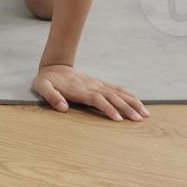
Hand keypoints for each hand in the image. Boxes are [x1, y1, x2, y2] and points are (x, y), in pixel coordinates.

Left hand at [33, 64, 147, 120]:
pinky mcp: (100, 84)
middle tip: (139, 119)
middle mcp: (92, 86)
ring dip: (132, 102)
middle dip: (126, 108)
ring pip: (118, 93)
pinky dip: (129, 95)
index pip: (97, 99)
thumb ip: (51, 96)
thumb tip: (63, 108)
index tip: (118, 119)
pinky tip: (138, 103)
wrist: (53, 66)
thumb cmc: (47, 80)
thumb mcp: (42, 87)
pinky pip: (117, 89)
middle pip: (112, 97)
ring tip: (145, 113)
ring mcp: (97, 84)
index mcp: (79, 90)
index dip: (108, 108)